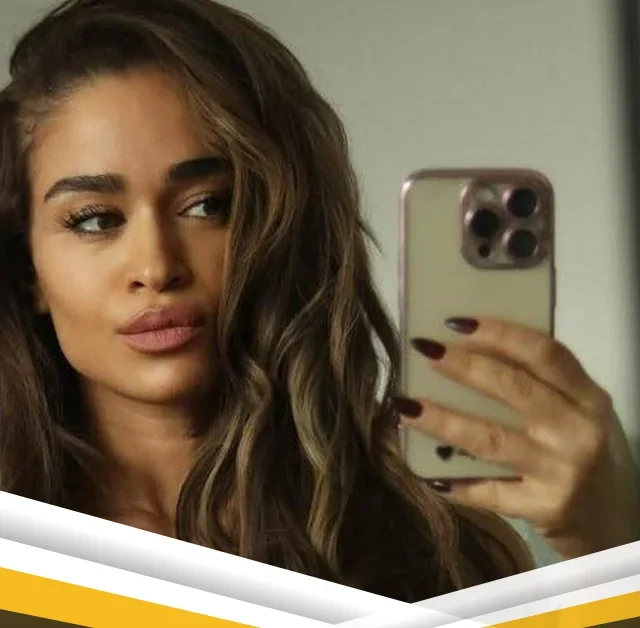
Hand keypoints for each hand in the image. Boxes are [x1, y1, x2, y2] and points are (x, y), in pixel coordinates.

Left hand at [393, 316, 639, 559]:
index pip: (546, 354)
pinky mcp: (544, 507)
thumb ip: (536, 382)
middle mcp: (578, 432)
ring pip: (491, 440)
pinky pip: (489, 492)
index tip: (457, 321)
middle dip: (466, 367)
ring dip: (444, 422)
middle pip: (516, 390)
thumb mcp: (572, 409)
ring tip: (406, 407)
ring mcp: (562, 472)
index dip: (502, 334)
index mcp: (587, 397)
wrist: (606, 516)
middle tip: (425, 350)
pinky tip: (428, 474)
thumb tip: (464, 346)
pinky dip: (457, 483)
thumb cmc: (576, 447)